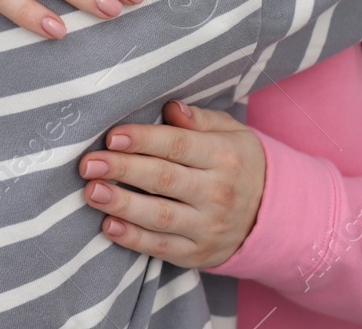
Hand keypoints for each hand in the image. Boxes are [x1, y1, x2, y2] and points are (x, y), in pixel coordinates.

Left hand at [79, 100, 265, 267]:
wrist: (273, 215)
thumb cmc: (239, 163)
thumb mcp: (232, 133)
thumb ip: (200, 119)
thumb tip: (171, 108)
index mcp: (224, 156)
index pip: (178, 145)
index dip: (143, 140)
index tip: (112, 137)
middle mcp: (218, 193)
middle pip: (163, 179)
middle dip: (123, 170)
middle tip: (89, 163)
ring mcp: (208, 227)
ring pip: (160, 216)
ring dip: (122, 204)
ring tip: (92, 191)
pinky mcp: (197, 253)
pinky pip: (161, 247)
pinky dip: (133, 238)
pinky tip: (108, 225)